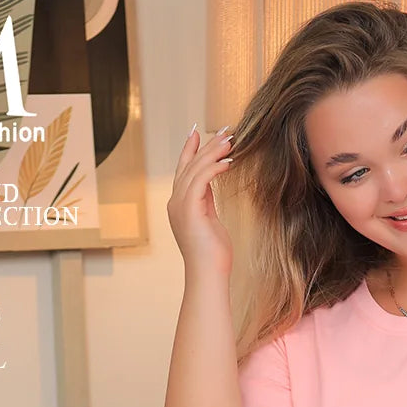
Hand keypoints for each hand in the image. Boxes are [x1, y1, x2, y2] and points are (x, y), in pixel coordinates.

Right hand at [167, 123, 234, 277]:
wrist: (208, 275)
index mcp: (180, 206)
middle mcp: (175, 203)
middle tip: (224, 130)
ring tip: (230, 140)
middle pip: (189, 165)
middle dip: (206, 145)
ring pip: (195, 169)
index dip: (191, 150)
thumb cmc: (213, 256)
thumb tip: (212, 184)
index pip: (184, 171)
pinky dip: (214, 168)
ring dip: (213, 152)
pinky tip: (228, 162)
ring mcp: (180, 206)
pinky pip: (201, 180)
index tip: (200, 132)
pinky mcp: (189, 210)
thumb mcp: (211, 221)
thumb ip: (207, 201)